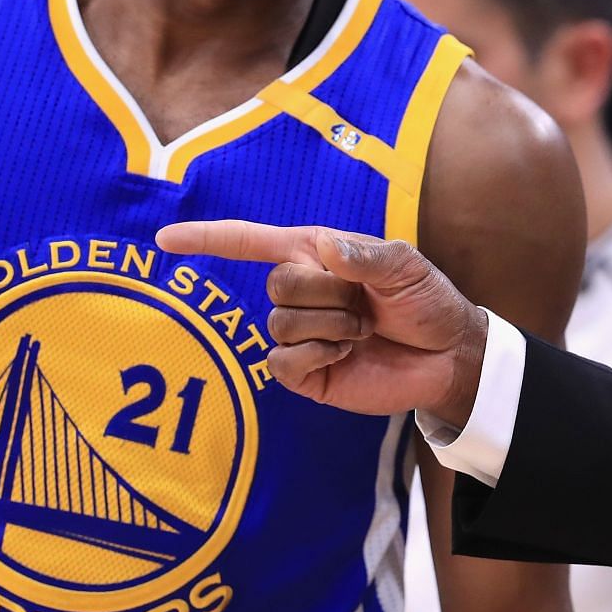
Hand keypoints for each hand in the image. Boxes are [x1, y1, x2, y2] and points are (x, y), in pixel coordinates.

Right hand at [155, 221, 488, 424]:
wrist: (447, 356)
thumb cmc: (427, 301)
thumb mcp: (406, 266)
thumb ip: (364, 255)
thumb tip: (322, 250)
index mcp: (316, 253)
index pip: (251, 242)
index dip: (207, 239)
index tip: (164, 239)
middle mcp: (301, 291)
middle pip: (276, 284)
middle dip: (326, 294)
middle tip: (365, 305)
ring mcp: (300, 333)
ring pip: (280, 324)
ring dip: (330, 326)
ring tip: (361, 330)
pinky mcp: (304, 373)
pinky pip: (281, 361)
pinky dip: (317, 355)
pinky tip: (344, 354)